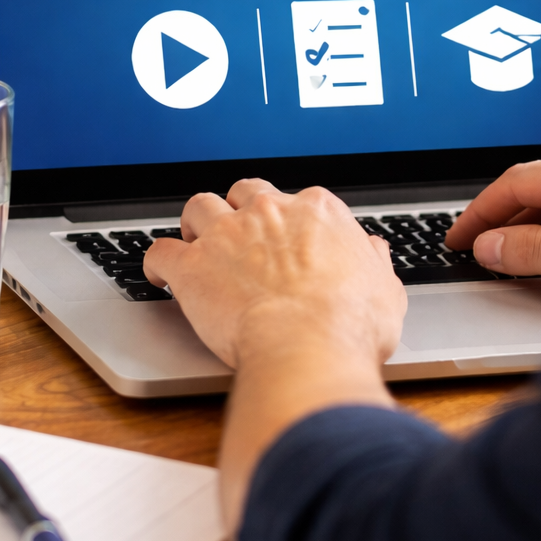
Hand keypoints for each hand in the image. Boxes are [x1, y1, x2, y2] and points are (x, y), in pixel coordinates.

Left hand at [143, 179, 405, 370]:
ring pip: (198, 207)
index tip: (284, 238)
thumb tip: (373, 253)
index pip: (295, 200)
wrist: (308, 348)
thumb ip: (374, 264)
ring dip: (195, 223)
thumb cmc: (350, 324)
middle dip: (238, 209)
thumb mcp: (384, 289)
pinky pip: (160, 252)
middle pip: (243, 192)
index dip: (286, 220)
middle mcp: (268, 212)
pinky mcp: (192, 267)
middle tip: (237, 234)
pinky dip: (155, 262)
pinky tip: (157, 273)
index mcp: (316, 212)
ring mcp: (226, 236)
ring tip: (194, 241)